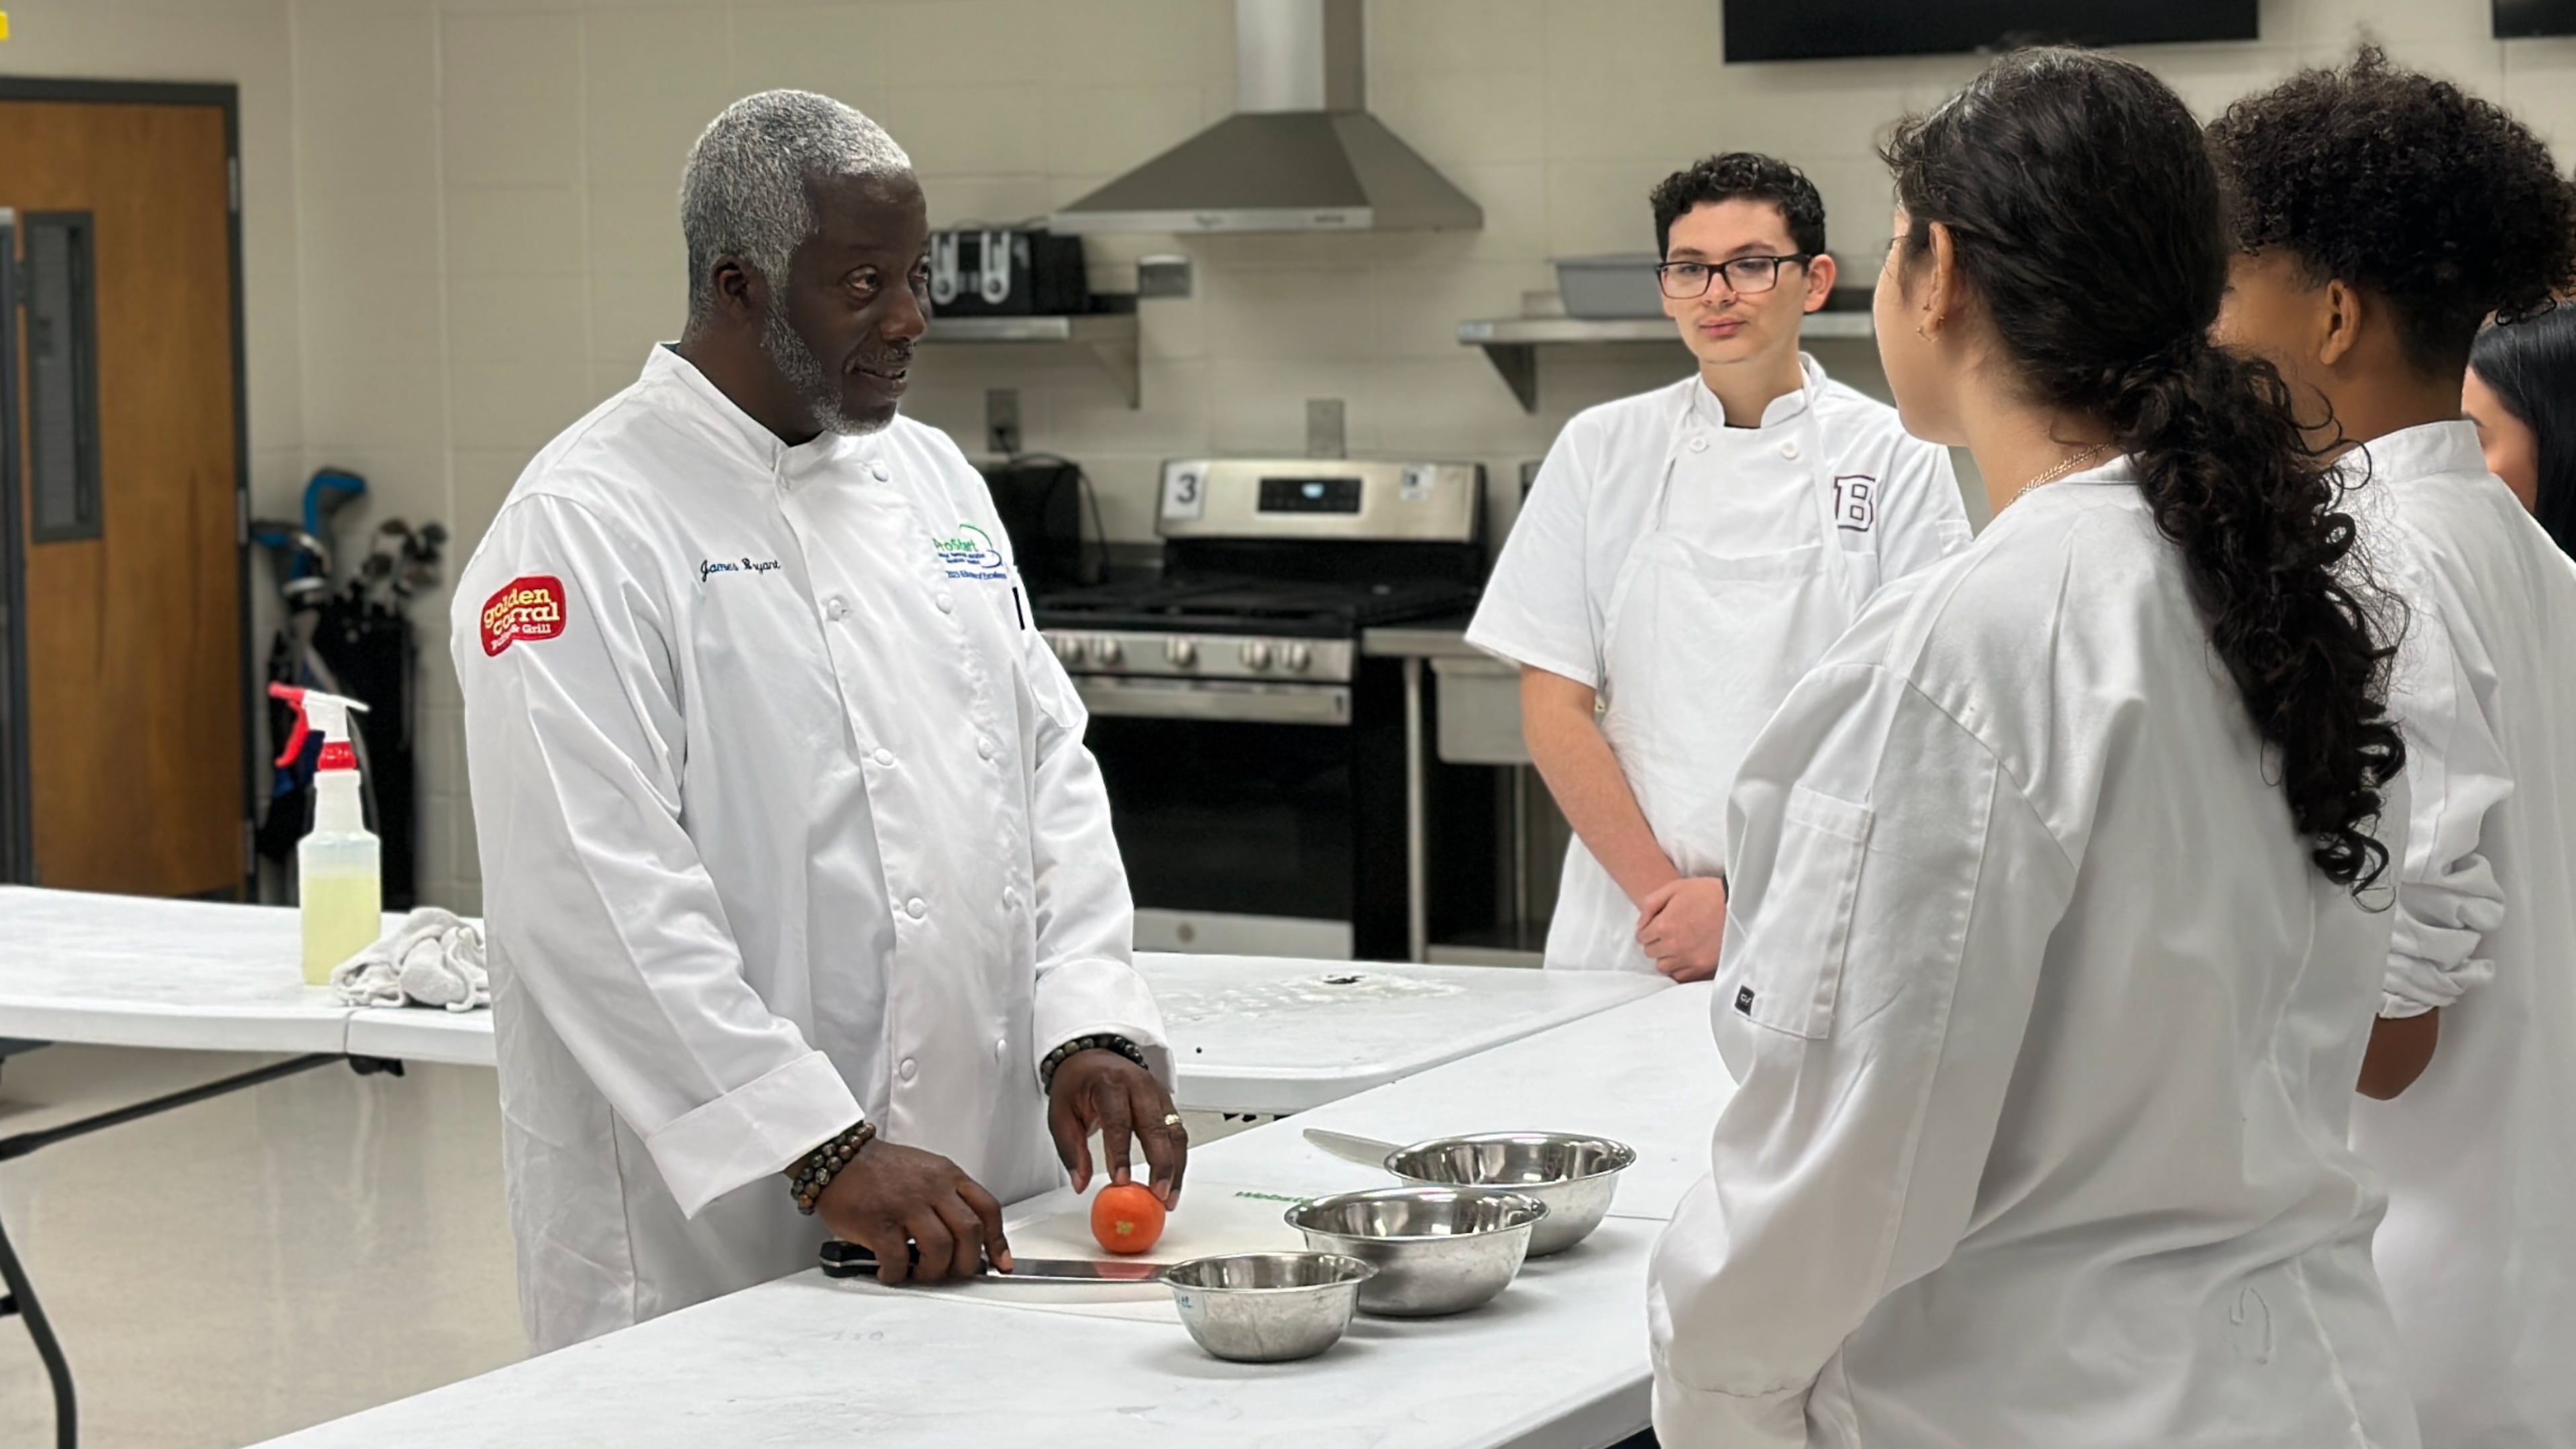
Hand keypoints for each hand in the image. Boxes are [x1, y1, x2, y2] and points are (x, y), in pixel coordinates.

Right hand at [814, 1137, 1011, 1284]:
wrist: (838, 1157)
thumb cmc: (881, 1169)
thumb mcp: (926, 1171)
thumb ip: (948, 1198)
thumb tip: (966, 1238)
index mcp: (948, 1175)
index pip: (987, 1209)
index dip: (998, 1242)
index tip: (1000, 1264)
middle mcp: (932, 1188)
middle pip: (969, 1233)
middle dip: (968, 1262)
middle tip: (955, 1273)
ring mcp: (906, 1205)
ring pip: (941, 1249)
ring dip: (934, 1271)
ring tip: (921, 1273)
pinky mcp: (879, 1223)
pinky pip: (899, 1259)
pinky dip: (898, 1273)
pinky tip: (891, 1271)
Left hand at [1048, 1049, 1187, 1207]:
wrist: (1091, 1057)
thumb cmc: (1077, 1084)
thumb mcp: (1061, 1113)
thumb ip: (1071, 1149)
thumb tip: (1081, 1182)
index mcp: (1110, 1084)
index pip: (1119, 1122)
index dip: (1121, 1154)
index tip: (1122, 1181)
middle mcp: (1139, 1086)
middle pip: (1156, 1128)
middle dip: (1161, 1165)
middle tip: (1158, 1194)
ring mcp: (1157, 1093)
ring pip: (1175, 1133)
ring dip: (1175, 1168)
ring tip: (1169, 1196)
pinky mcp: (1167, 1103)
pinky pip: (1178, 1133)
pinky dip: (1178, 1160)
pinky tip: (1173, 1180)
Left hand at [1637, 877, 1727, 981]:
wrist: (1739, 905)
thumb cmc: (1706, 893)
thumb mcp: (1674, 887)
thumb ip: (1650, 904)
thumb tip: (1640, 924)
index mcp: (1663, 925)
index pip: (1641, 937)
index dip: (1647, 930)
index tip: (1656, 926)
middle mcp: (1673, 946)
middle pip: (1650, 952)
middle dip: (1655, 943)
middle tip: (1668, 934)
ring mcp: (1688, 959)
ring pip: (1663, 967)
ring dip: (1666, 957)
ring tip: (1677, 946)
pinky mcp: (1702, 967)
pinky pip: (1681, 976)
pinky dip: (1680, 968)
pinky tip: (1686, 957)